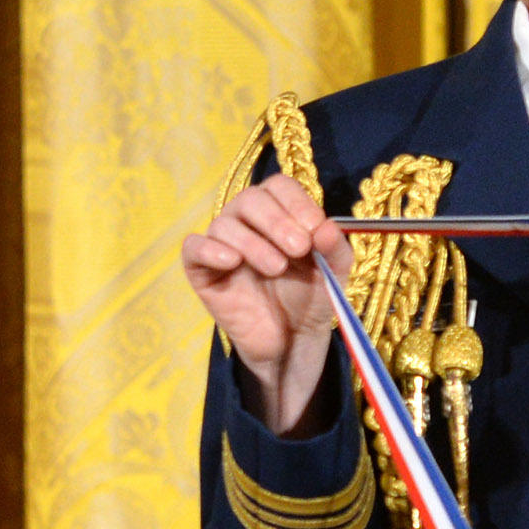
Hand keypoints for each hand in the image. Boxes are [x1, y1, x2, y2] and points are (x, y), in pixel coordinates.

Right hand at [178, 173, 347, 435]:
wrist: (291, 341)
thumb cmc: (310, 298)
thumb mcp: (333, 272)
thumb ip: (335, 248)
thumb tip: (326, 227)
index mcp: (279, 212)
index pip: (279, 187)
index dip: (296, 203)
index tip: (314, 230)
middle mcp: (246, 221)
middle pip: (250, 199)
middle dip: (276, 221)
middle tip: (298, 249)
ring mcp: (222, 244)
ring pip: (225, 224)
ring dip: (253, 243)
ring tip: (276, 269)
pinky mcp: (202, 271)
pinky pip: (193, 247)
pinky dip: (210, 249)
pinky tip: (232, 262)